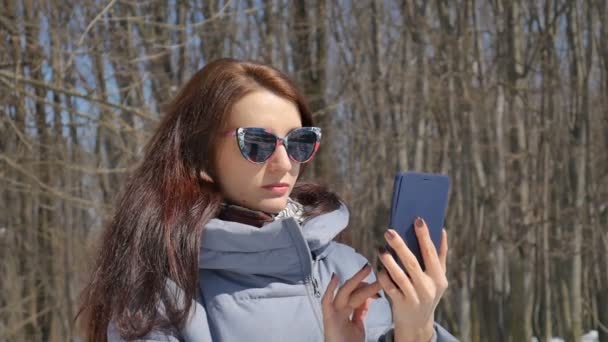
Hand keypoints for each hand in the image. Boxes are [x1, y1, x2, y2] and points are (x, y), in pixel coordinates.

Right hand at [321, 264, 382, 341]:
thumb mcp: (358, 326)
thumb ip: (361, 312)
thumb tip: (368, 298)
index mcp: (347, 314)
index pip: (358, 296)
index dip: (368, 289)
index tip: (380, 286)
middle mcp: (339, 311)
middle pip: (353, 292)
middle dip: (363, 280)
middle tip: (374, 268)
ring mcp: (333, 314)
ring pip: (344, 293)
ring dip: (355, 281)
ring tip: (366, 269)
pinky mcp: (328, 319)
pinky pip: (326, 302)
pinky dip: (329, 290)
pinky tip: (335, 278)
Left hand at [376, 217, 448, 341]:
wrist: (418, 322)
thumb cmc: (428, 292)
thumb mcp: (438, 277)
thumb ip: (441, 255)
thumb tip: (442, 230)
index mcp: (438, 277)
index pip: (431, 253)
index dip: (425, 236)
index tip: (418, 220)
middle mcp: (428, 287)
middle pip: (413, 263)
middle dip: (400, 245)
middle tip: (389, 231)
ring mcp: (414, 297)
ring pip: (399, 276)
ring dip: (388, 261)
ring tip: (380, 249)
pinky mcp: (401, 305)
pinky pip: (390, 288)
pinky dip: (384, 278)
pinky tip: (379, 268)